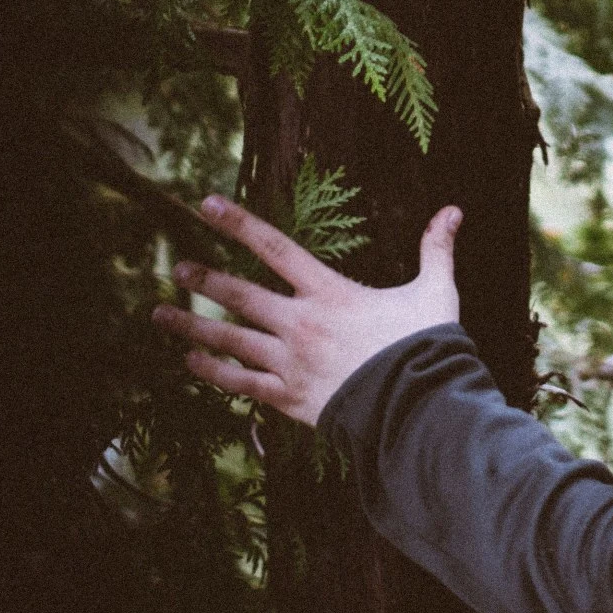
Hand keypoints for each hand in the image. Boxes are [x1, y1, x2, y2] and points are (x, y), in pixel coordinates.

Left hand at [153, 194, 462, 425]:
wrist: (414, 407)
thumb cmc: (424, 346)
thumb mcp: (435, 291)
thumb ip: (436, 250)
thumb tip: (454, 209)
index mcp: (329, 292)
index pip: (275, 246)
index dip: (238, 222)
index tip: (206, 204)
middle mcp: (300, 322)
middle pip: (240, 295)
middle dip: (204, 279)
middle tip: (176, 267)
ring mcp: (289, 362)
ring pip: (230, 340)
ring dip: (192, 325)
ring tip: (159, 314)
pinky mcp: (287, 397)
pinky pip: (240, 383)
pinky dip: (212, 371)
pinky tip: (190, 362)